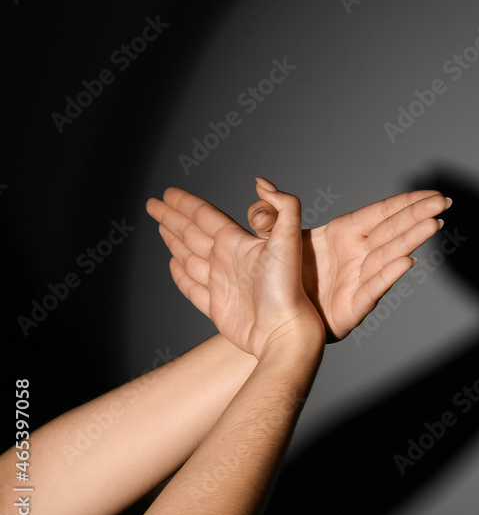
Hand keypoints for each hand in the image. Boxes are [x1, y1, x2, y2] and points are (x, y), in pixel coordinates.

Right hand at [146, 178, 322, 356]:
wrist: (284, 332)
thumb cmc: (288, 289)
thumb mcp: (289, 239)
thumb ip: (283, 206)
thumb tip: (261, 183)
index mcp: (238, 243)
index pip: (205, 216)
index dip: (185, 204)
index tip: (167, 193)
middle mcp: (228, 261)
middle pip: (192, 233)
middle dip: (172, 217)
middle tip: (152, 204)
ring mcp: (222, 284)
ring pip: (190, 257)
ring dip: (174, 241)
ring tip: (162, 228)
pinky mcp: (217, 307)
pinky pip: (193, 288)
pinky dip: (180, 276)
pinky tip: (174, 264)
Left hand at [247, 190, 450, 341]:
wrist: (275, 323)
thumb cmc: (280, 282)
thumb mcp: (269, 241)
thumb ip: (268, 212)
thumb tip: (261, 184)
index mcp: (341, 235)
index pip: (379, 214)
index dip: (405, 203)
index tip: (430, 193)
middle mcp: (355, 255)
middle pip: (392, 230)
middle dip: (417, 215)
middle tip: (443, 201)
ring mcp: (358, 280)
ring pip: (389, 255)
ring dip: (411, 239)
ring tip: (433, 224)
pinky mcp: (353, 307)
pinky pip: (373, 289)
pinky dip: (389, 275)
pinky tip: (406, 262)